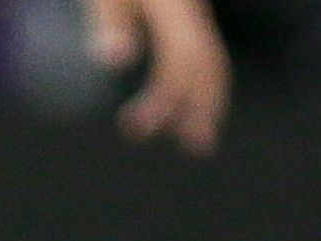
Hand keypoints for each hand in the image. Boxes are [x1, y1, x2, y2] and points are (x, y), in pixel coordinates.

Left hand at [87, 0, 230, 155]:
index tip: (135, 130)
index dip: (165, 101)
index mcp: (174, 7)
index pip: (181, 64)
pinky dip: (198, 75)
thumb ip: (109, 18)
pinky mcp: (180, 7)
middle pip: (210, 62)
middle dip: (205, 105)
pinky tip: (184, 92)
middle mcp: (189, 9)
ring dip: (207, 95)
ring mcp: (188, 7)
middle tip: (198, 146)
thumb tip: (114, 59)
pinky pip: (200, 46)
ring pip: (211, 55)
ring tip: (201, 132)